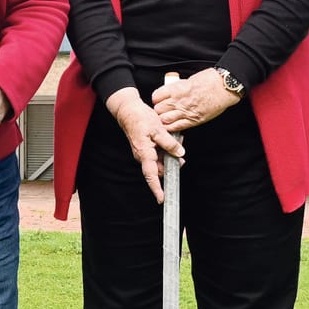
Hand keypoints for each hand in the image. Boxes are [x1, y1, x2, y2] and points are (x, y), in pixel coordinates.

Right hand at [106, 86, 182, 203]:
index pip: (151, 175)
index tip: (162, 199)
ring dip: (170, 154)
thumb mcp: (158, 129)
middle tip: (180, 152)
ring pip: (161, 160)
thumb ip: (169, 143)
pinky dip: (167, 148)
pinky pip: (159, 153)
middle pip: (160, 169)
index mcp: (145, 154)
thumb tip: (180, 154)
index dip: (157, 189)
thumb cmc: (140, 118)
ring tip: (176, 141)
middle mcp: (144, 156)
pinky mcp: (147, 147)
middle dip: (171, 164)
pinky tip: (172, 139)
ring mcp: (145, 152)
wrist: (128, 109)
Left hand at [153, 69, 238, 132]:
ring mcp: (186, 112)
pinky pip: (176, 127)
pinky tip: (171, 125)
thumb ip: (178, 88)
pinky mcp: (193, 120)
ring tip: (167, 118)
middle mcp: (179, 101)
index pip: (156, 97)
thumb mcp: (188, 80)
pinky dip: (171, 127)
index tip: (159, 100)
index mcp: (177, 89)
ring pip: (164, 120)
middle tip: (162, 110)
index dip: (156, 99)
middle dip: (159, 110)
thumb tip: (170, 92)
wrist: (223, 87)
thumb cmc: (209, 81)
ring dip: (164, 119)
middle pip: (158, 110)